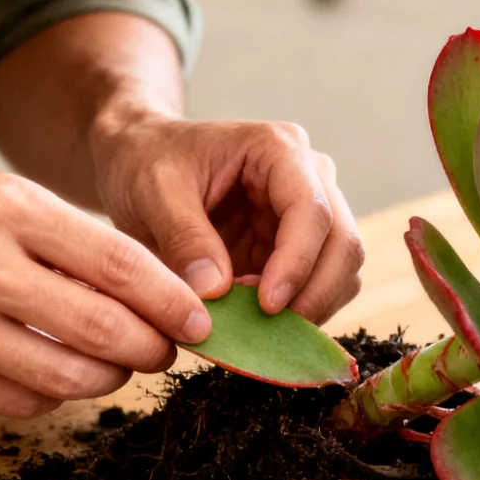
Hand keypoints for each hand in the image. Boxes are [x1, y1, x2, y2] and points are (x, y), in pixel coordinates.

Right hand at [0, 168, 210, 417]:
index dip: (170, 298)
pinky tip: (57, 372)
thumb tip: (151, 288)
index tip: (200, 317)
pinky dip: (54, 392)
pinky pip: (20, 400)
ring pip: (67, 374)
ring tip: (119, 363)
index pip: (117, 262)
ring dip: (110, 376)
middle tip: (168, 348)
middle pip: (103, 328)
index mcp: (4, 208)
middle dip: (153, 346)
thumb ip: (64, 237)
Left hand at [88, 111, 364, 322]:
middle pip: (341, 243)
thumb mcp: (154, 191)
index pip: (312, 209)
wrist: (138, 157)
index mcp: (277, 149)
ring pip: (339, 270)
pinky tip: (250, 318)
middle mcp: (307, 177)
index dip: (297, 263)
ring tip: (250, 322)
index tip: (267, 306)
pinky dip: (294, 311)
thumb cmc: (145, 160)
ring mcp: (305, 213)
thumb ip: (185, 238)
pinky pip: (315, 287)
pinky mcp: (294, 246)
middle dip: (312, 293)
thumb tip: (215, 293)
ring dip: (307, 306)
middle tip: (266, 331)